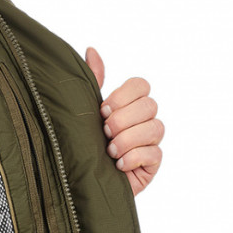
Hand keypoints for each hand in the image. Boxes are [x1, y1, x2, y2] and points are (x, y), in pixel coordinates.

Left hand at [85, 47, 163, 196]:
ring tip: (109, 151)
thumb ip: (92, 82)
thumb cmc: (83, 145)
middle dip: (123, 119)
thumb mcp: (84, 111)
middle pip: (150, 105)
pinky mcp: (152, 165)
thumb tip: (91, 50)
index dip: (123, 96)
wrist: (78, 182)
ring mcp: (150, 143)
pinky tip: (118, 165)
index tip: (103, 109)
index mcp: (127, 105)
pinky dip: (133, 157)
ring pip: (155, 128)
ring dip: (127, 139)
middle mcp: (142, 121)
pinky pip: (155, 154)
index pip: (141, 85)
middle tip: (104, 131)